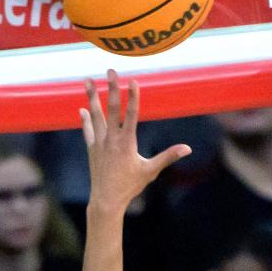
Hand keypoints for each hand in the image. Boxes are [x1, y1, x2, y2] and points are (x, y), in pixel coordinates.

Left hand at [81, 70, 190, 212]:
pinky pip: (88, 130)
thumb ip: (168, 156)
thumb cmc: (131, 186)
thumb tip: (187, 148)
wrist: (107, 199)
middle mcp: (111, 139)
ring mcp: (99, 143)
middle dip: (111, 88)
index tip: (133, 81)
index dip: (132, 97)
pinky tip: (83, 108)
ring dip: (92, 96)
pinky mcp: (92, 149)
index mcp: (127, 143)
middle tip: (110, 71)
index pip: (131, 115)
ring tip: (88, 80)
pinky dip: (86, 119)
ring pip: (95, 115)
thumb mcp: (151, 171)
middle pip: (111, 109)